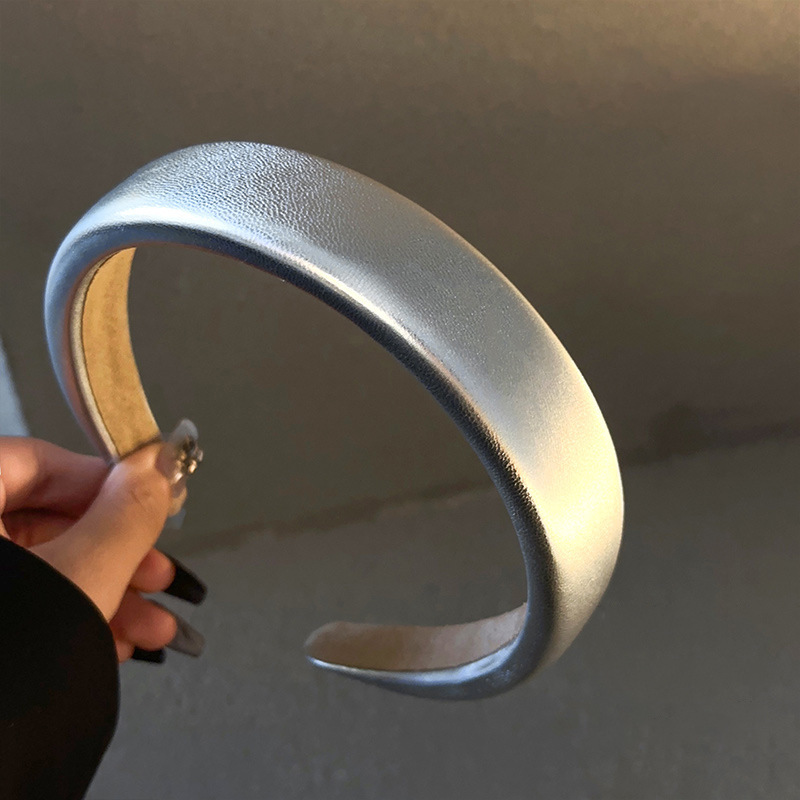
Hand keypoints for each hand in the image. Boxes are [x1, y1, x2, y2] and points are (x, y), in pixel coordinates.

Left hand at [0, 436, 202, 662]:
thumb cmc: (0, 667)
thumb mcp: (81, 575)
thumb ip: (126, 515)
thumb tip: (158, 469)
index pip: (35, 463)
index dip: (103, 480)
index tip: (150, 501)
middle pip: (45, 525)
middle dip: (118, 556)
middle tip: (159, 574)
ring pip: (41, 573)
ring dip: (108, 597)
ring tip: (153, 628)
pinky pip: (26, 608)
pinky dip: (73, 622)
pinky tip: (115, 644)